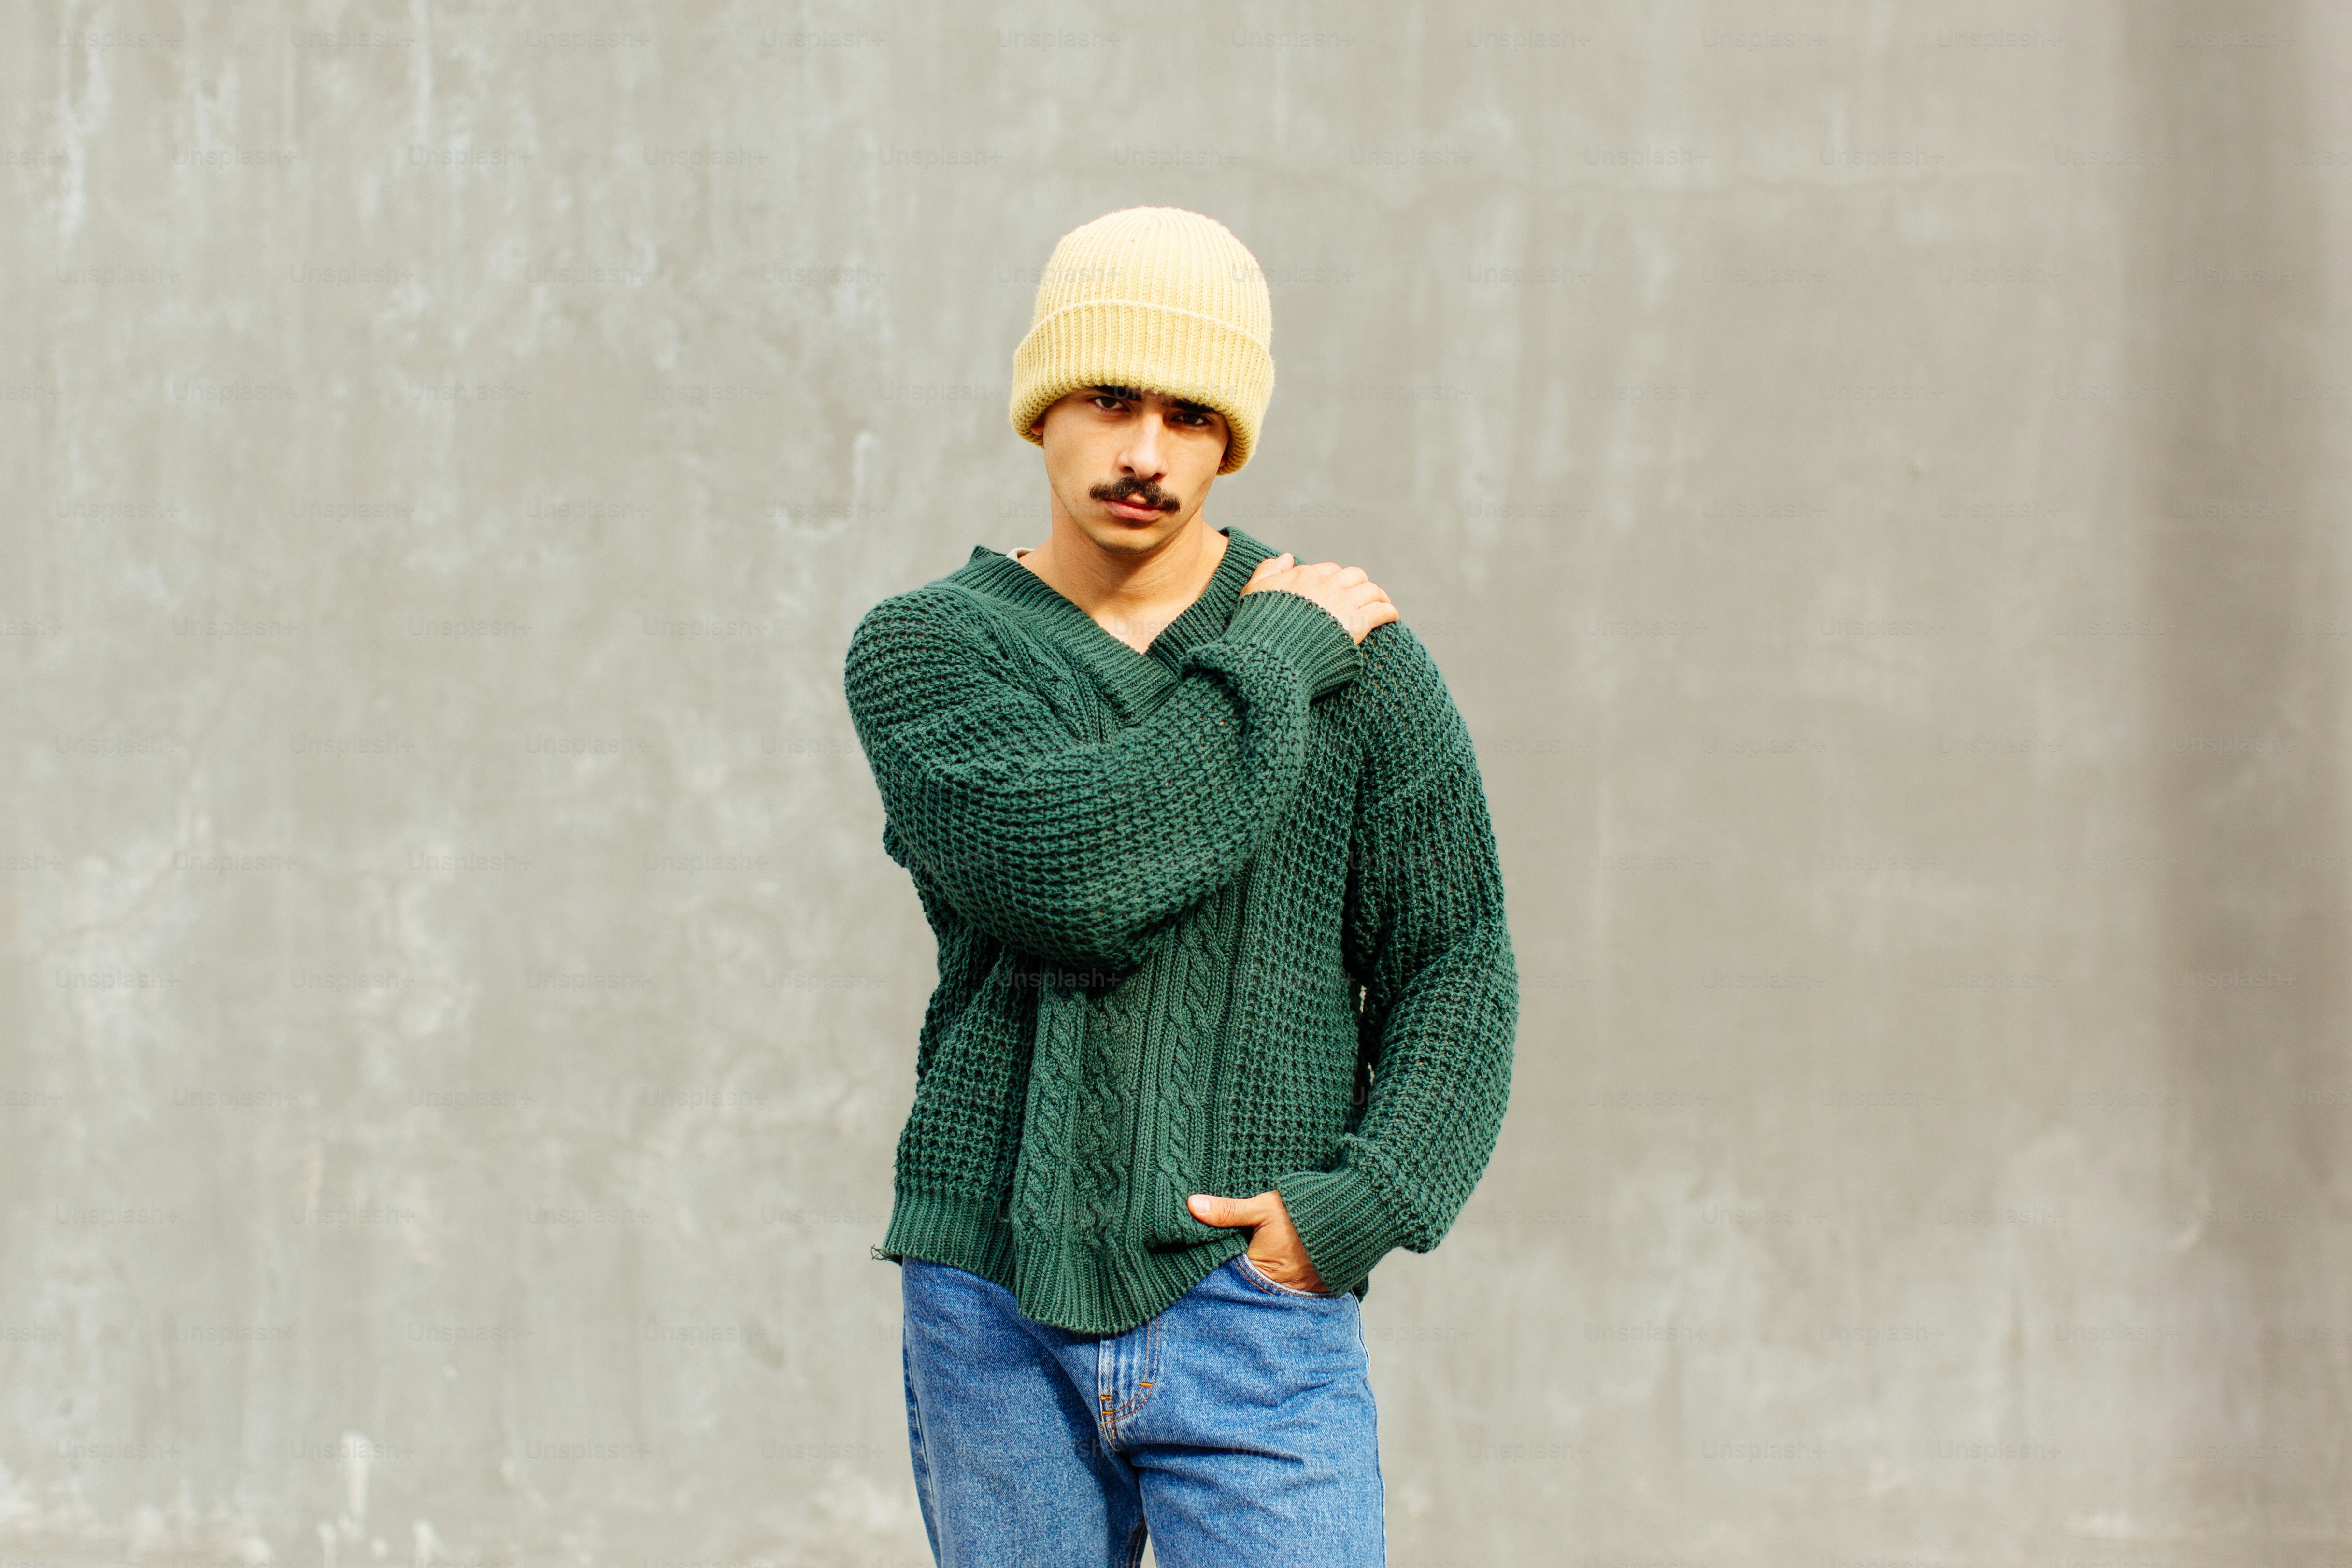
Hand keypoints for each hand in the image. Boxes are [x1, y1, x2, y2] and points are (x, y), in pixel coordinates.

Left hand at [1187, 1189, 1329, 1293]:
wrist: (1351, 1219)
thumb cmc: (1303, 1213)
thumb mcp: (1263, 1208)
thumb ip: (1228, 1211)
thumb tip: (1191, 1205)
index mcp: (1258, 1269)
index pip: (1226, 1274)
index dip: (1217, 1266)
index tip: (1205, 1256)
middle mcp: (1275, 1288)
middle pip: (1245, 1286)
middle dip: (1236, 1276)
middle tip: (1225, 1264)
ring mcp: (1295, 1293)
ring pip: (1265, 1290)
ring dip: (1258, 1281)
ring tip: (1250, 1268)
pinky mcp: (1312, 1291)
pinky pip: (1286, 1292)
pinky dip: (1279, 1283)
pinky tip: (1275, 1270)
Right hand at [1238, 553, 1399, 645]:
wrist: (1271, 657)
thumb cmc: (1257, 629)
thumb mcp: (1252, 593)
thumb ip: (1268, 571)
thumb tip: (1287, 556)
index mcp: (1303, 576)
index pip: (1327, 570)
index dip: (1334, 579)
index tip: (1336, 590)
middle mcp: (1326, 584)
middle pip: (1353, 575)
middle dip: (1359, 583)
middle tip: (1362, 595)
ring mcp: (1343, 602)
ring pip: (1370, 589)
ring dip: (1377, 595)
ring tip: (1381, 603)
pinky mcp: (1357, 623)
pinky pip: (1381, 610)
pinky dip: (1389, 611)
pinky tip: (1391, 616)